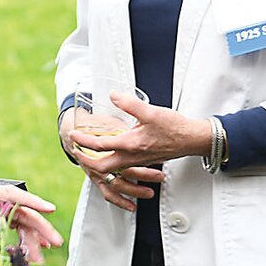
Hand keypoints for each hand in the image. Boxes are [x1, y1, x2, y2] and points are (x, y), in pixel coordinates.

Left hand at [67, 92, 210, 211]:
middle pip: (101, 167)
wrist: (192, 139)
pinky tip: (110, 154)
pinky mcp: (143, 161)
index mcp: (131, 145)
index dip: (83, 141)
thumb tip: (113, 95)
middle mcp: (132, 157)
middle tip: (76, 151)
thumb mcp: (151, 112)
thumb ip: (129, 104)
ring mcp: (138, 162)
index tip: (73, 135)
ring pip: (112, 170)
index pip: (99, 146)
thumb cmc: (174, 127)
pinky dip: (111, 164)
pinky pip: (122, 168)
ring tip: (88, 154)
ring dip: (97, 163)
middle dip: (85, 161)